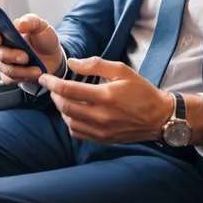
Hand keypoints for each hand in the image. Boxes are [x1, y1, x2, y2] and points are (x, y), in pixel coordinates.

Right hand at [0, 13, 63, 84]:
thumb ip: (30, 21)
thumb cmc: (45, 39)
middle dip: (11, 55)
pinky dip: (24, 77)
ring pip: (5, 68)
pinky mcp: (11, 76)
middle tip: (25, 56)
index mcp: (7, 32)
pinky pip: (10, 79)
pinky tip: (35, 74)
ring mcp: (6, 63)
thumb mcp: (41, 25)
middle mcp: (3, 47)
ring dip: (22, 70)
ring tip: (36, 69)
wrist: (55, 56)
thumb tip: (18, 24)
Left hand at [38, 56, 173, 143]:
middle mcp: (101, 116)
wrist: (158, 116)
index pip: (68, 90)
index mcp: (105, 96)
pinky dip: (70, 122)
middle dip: (53, 95)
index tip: (43, 77)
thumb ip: (95, 65)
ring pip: (68, 121)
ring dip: (61, 108)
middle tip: (52, 86)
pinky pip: (77, 133)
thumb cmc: (141, 90)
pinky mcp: (103, 140)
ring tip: (62, 97)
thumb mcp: (121, 70)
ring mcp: (101, 131)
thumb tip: (72, 63)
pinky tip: (72, 112)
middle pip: (64, 106)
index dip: (51, 83)